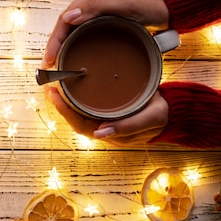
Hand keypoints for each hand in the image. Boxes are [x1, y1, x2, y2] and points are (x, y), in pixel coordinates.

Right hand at [43, 0, 169, 67]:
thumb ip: (97, 6)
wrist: (170, 5)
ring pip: (73, 29)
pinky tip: (72, 54)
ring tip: (56, 63)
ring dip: (63, 45)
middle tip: (49, 65)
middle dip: (55, 44)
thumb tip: (69, 17)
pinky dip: (74, 44)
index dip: (55, 38)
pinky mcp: (105, 20)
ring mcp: (98, 11)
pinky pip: (83, 32)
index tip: (50, 57)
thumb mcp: (126, 3)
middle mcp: (92, 1)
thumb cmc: (152, 2)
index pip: (66, 17)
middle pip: (66, 24)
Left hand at [45, 86, 168, 145]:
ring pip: (79, 116)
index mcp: (112, 134)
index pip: (81, 125)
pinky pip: (86, 111)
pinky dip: (74, 101)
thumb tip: (101, 133)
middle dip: (60, 106)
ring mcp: (104, 124)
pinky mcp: (106, 115)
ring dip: (65, 104)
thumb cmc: (160, 115)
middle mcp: (104, 131)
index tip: (55, 95)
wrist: (171, 113)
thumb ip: (129, 126)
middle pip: (76, 121)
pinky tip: (67, 90)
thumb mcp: (150, 118)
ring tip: (54, 86)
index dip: (66, 112)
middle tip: (49, 87)